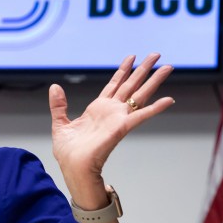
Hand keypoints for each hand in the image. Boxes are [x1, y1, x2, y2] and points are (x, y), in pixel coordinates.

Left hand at [49, 53, 173, 192]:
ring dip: (154, 81)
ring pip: (139, 95)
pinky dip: (155, 108)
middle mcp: (111, 111)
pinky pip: (141, 116)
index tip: (132, 57)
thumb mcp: (60, 124)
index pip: (114, 85)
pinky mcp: (121, 128)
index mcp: (98, 109)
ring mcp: (118, 119)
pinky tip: (168, 99)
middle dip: (143, 70)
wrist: (73, 168)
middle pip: (131, 85)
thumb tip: (54, 87)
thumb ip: (58, 105)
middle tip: (156, 54)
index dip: (123, 70)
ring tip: (168, 67)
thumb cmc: (69, 153)